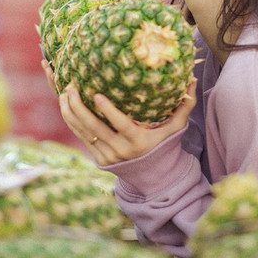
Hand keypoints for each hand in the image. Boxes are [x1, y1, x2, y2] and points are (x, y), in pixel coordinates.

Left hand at [42, 61, 196, 165]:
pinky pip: (81, 138)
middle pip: (95, 128)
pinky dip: (71, 122)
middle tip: (72, 87)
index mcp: (139, 142)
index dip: (108, 111)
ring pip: (84, 132)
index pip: (121, 125)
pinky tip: (65, 106)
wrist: (152, 178)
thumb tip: (192, 80)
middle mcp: (121, 150)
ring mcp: (107, 155)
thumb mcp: (176, 128)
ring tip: (64, 92)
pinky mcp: (98, 159)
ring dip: (70, 113)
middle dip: (80, 107)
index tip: (97, 95)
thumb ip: (184, 105)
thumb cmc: (165, 145)